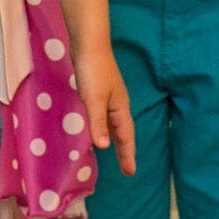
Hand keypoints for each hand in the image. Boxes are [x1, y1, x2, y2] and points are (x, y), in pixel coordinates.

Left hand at [75, 41, 137, 177]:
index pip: (126, 137)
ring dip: (117, 140)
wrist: (89, 45)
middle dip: (125, 151)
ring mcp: (110, 98)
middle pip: (124, 133)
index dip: (127, 155)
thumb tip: (104, 147)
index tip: (130, 173)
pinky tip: (100, 128)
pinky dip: (106, 128)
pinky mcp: (101, 91)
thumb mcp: (94, 100)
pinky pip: (107, 117)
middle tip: (127, 169)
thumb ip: (98, 124)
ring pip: (115, 125)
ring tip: (116, 154)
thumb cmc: (93, 72)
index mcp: (120, 108)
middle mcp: (118, 105)